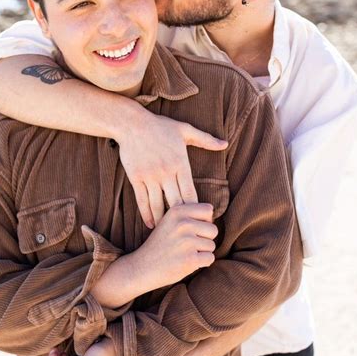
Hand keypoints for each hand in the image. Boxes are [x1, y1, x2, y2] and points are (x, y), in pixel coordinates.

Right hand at [118, 112, 226, 227]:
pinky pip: (142, 200)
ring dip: (164, 221)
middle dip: (184, 220)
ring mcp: (150, 176)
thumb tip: (224, 144)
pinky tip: (151, 225)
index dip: (197, 210)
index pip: (191, 193)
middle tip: (189, 233)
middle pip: (177, 203)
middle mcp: (166, 172)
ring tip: (170, 233)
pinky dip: (147, 215)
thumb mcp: (185, 129)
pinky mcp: (136, 178)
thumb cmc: (160, 126)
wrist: (132, 123)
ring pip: (158, 205)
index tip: (202, 221)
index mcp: (180, 163)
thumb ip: (205, 139)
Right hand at [125, 203, 217, 292]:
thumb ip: (188, 215)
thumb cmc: (160, 244)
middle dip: (205, 239)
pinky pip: (210, 258)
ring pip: (212, 245)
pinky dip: (202, 263)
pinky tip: (187, 262)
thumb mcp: (169, 222)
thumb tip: (212, 217)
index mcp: (177, 211)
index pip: (208, 210)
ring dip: (202, 252)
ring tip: (184, 253)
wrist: (142, 267)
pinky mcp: (190, 259)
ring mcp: (187, 242)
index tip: (192, 229)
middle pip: (213, 229)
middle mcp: (183, 224)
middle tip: (187, 245)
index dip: (204, 221)